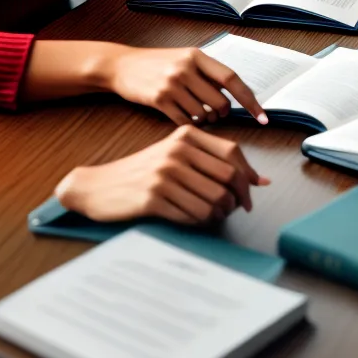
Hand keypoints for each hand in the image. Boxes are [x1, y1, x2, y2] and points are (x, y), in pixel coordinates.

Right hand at [55, 125, 269, 223]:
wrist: (98, 186)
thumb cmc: (143, 172)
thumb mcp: (175, 155)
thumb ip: (213, 162)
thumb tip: (259, 180)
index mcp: (186, 136)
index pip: (232, 152)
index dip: (248, 175)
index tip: (254, 190)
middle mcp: (177, 151)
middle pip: (228, 177)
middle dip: (239, 198)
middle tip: (236, 209)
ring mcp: (165, 174)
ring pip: (215, 199)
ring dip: (220, 213)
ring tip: (214, 215)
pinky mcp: (154, 197)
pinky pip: (194, 215)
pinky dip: (200, 221)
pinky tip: (194, 219)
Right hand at [107, 46, 267, 125]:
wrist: (122, 65)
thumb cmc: (158, 64)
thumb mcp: (184, 58)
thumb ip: (208, 73)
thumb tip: (237, 95)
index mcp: (197, 55)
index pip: (232, 80)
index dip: (249, 101)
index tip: (262, 118)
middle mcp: (186, 68)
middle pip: (220, 102)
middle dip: (222, 114)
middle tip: (216, 115)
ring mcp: (171, 83)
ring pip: (203, 114)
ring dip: (205, 120)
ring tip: (197, 113)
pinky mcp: (159, 99)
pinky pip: (185, 121)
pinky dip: (189, 123)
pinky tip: (184, 116)